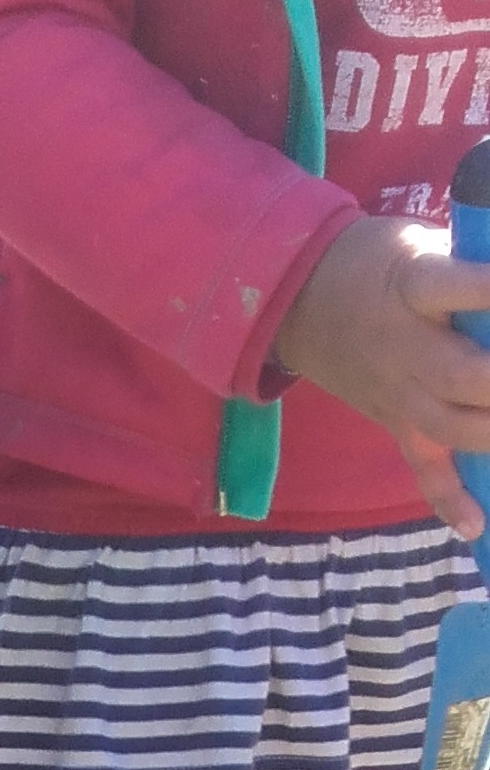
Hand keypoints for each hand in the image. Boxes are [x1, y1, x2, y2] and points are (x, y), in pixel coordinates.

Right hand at [273, 216, 489, 536]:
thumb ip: (469, 268)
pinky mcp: (394, 422)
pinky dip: (447, 499)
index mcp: (412, 286)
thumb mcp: (421, 244)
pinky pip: (421, 466)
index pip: (456, 287)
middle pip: (462, 375)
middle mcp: (403, 345)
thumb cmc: (380, 264)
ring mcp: (396, 392)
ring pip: (450, 426)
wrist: (297, 301)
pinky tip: (476, 525)